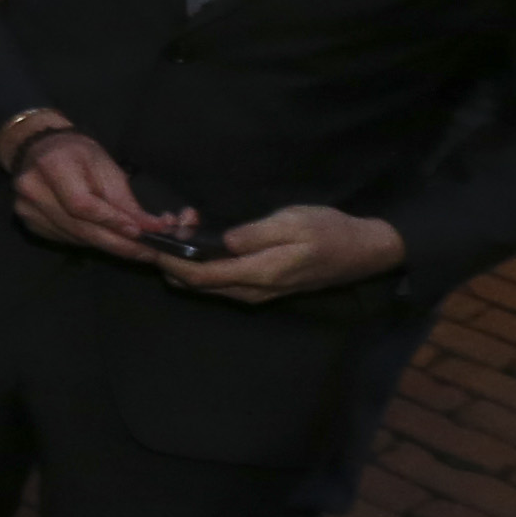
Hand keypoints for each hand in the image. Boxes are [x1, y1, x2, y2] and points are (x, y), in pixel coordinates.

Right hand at [6, 125, 177, 262]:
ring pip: (74, 237)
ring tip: (133, 247)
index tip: (139, 232)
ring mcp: (26, 209)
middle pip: (78, 227)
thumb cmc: (77, 154)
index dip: (111, 221)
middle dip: (116, 243)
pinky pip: (65, 239)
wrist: (39, 150)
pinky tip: (104, 237)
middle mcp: (32, 189)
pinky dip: (89, 241)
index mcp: (52, 164)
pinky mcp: (29, 223)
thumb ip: (125, 200)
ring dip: (106, 245)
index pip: (82, 204)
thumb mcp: (106, 167)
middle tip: (146, 253)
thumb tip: (153, 228)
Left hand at [168, 205, 405, 305]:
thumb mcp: (293, 223)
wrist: (362, 252)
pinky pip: (220, 281)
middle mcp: (250, 291)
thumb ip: (254, 234)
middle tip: (169, 225)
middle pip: (195, 284)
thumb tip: (221, 240)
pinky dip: (203, 263)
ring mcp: (255, 293)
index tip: (153, 241)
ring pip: (205, 284)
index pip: (198, 276)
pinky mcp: (259, 288)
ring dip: (186, 260)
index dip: (170, 261)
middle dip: (172, 258)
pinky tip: (202, 239)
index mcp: (257, 274)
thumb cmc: (329, 232)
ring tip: (185, 225)